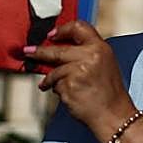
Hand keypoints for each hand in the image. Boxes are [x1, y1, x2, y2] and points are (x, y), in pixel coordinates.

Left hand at [25, 21, 136, 142]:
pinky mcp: (70, 86)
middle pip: (58, 50)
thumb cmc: (108, 92)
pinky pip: (56, 85)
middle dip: (40, 52)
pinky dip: (58, 91)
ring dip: (50, 80)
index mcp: (100, 48)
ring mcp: (79, 71)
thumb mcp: (103, 64)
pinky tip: (68, 95)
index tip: (50, 35)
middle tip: (28, 51)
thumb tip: (58, 49)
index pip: (79, 27)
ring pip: (55, 71)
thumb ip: (85, 53)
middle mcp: (90, 56)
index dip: (62, 30)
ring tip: (50, 85)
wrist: (113, 115)